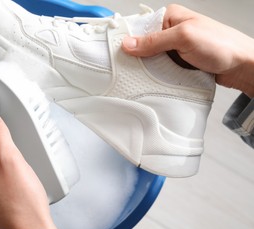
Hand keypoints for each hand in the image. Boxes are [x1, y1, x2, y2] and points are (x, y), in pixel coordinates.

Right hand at [122, 4, 253, 96]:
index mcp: (170, 17)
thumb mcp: (183, 38)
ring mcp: (174, 48)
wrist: (241, 66)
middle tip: (131, 69)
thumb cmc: (222, 45)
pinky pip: (160, 69)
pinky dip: (157, 76)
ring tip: (145, 76)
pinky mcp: (177, 62)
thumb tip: (129, 43)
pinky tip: (155, 80)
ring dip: (148, 69)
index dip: (128, 40)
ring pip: (150, 59)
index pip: (139, 27)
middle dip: (137, 58)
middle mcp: (171, 31)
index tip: (118, 54)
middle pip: (143, 45)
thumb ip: (154, 41)